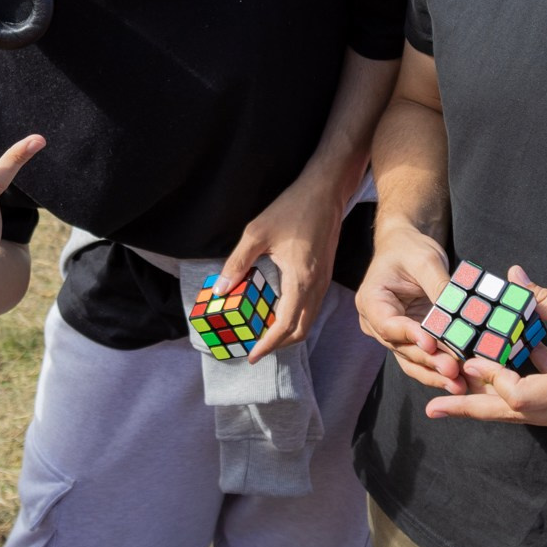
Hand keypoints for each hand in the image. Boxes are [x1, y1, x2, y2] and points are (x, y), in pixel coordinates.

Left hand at [215, 175, 344, 361]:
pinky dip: (296, 317)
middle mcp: (316, 286)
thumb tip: (220, 290)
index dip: (267, 344)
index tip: (251, 355)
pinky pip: (311, 306)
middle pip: (300, 330)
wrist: (325, 191)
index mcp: (300, 280)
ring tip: (264, 334)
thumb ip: (237, 263)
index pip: (285, 326)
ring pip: (308, 319)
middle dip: (278, 345)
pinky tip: (278, 311)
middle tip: (256, 349)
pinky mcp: (325, 275)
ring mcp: (324, 281)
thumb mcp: (256, 233)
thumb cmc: (292, 208)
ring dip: (288, 332)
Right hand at [355, 220, 459, 391]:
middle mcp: (376, 323)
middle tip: (453, 369)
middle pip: (401, 347)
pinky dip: (440, 370)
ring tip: (458, 383)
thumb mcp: (425, 260)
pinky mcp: (411, 340)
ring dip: (435, 373)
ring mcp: (393, 335)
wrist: (405, 249)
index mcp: (371, 300)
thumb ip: (439, 286)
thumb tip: (458, 313)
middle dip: (428, 360)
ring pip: (411, 360)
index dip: (409, 335)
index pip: (388, 324)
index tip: (431, 343)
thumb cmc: (410, 250)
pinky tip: (460, 379)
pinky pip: (423, 359)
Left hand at [423, 269, 546, 430]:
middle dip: (473, 408)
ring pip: (529, 416)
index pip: (522, 396)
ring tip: (457, 394)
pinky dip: (523, 393)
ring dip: (494, 402)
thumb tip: (511, 277)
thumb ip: (545, 299)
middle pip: (516, 416)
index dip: (492, 379)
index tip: (470, 358)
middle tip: (434, 406)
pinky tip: (506, 373)